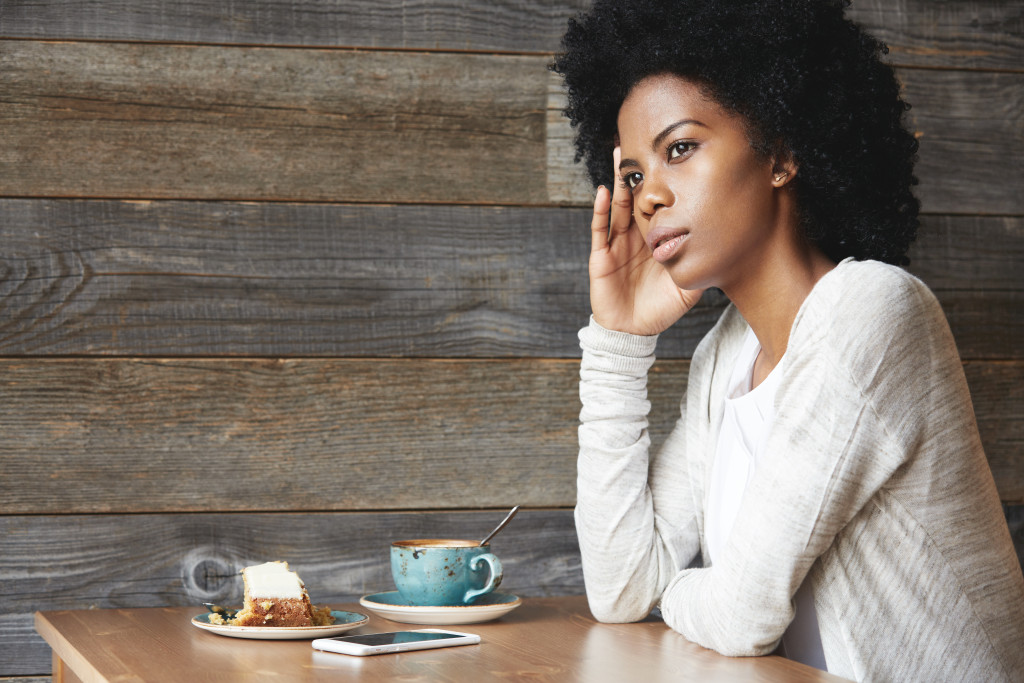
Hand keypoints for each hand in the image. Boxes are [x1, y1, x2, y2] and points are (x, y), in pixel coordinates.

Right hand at [587, 147, 704, 335]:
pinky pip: (600, 229)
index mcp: (655, 241)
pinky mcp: (601, 257)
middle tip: (644, 145)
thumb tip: (729, 251)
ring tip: (621, 157)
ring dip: (618, 182)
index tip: (673, 162)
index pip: (659, 208)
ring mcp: (617, 245)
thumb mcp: (689, 285)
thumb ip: (702, 266)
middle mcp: (635, 238)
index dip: (663, 187)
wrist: (634, 332)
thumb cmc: (660, 308)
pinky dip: (600, 210)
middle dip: (638, 174)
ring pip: (618, 207)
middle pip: (637, 199)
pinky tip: (603, 191)